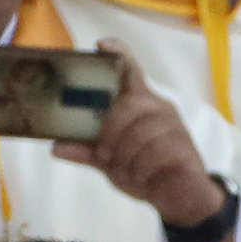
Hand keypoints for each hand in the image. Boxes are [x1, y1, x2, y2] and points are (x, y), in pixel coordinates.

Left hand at [57, 44, 225, 228]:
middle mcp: (157, 108)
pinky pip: (151, 154)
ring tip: (129, 171)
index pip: (130, 71)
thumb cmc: (147, 171)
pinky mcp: (183, 146)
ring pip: (136, 135)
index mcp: (140, 104)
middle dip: (110, 135)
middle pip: (125, 107)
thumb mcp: (111, 162)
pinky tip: (144, 177)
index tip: (102, 45)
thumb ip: (87, 151)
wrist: (184, 197)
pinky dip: (140, 171)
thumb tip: (56, 146)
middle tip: (105, 155)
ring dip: (125, 159)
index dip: (117, 54)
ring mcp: (172, 125)